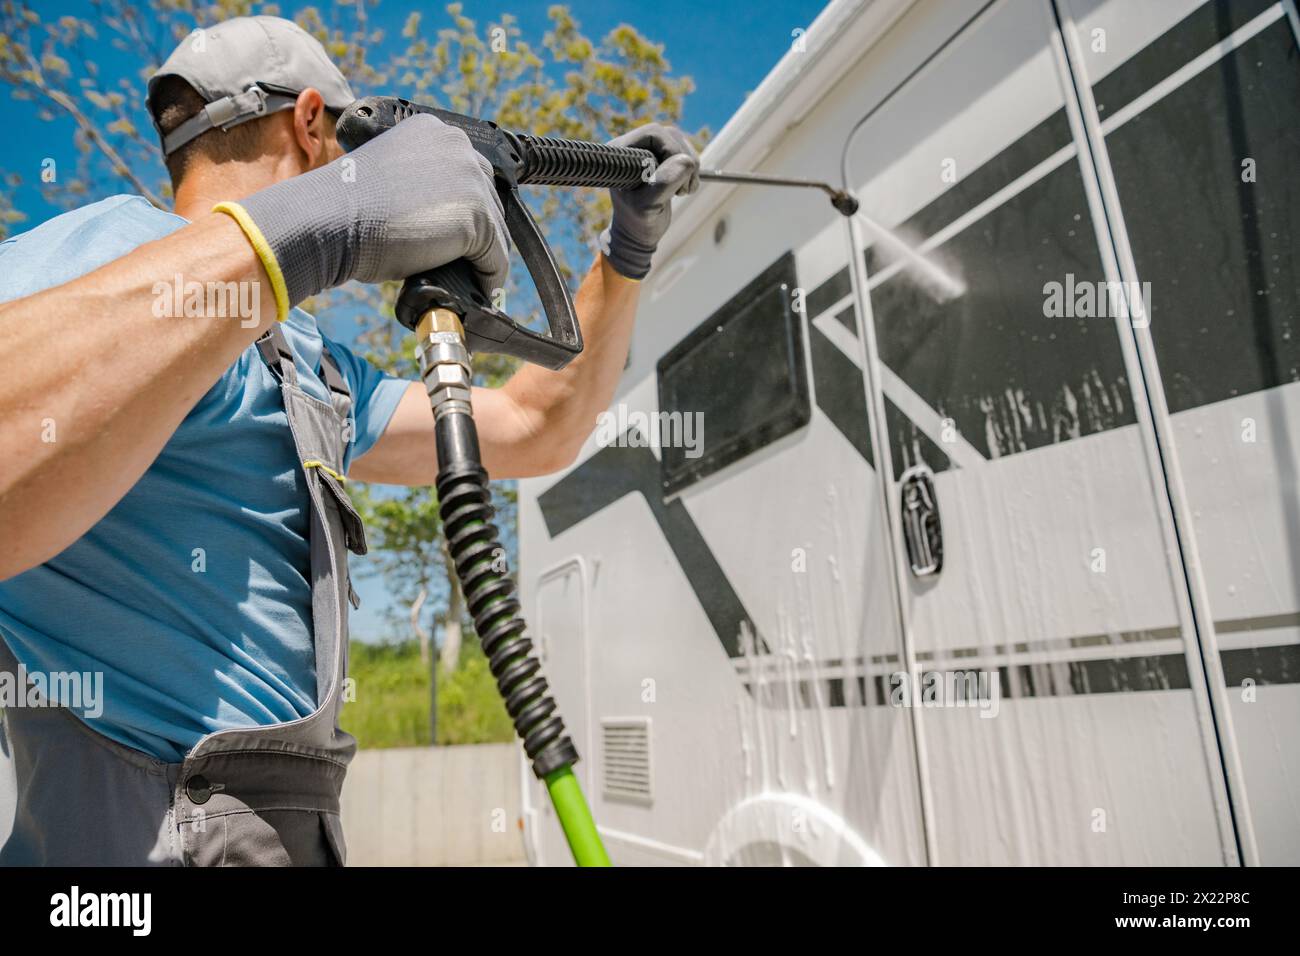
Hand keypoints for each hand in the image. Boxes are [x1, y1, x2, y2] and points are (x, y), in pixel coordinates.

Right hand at [231, 113, 509, 309]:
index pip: (468, 177)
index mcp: (433, 131)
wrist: (328, 219)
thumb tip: (443, 222)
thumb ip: (420, 187)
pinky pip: (495, 258)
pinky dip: (488, 278)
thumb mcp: (389, 180)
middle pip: (489, 201)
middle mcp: (458, 145)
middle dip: (478, 235)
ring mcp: (470, 179)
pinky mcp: (476, 216)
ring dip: (482, 258)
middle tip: (464, 263)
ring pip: (495, 232)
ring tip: (469, 281)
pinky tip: (476, 292)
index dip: (465, 211)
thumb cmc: (346, 206)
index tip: (458, 238)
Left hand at [599, 124, 700, 279]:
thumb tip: (686, 161)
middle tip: (684, 189)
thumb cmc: (637, 222)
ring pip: (680, 142)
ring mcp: (648, 151)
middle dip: (683, 160)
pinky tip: (684, 188)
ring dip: (690, 166)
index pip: (654, 134)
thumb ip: (663, 183)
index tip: (674, 183)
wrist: (638, 234)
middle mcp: (633, 146)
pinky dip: (692, 169)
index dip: (671, 151)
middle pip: (670, 135)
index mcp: (621, 153)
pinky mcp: (661, 158)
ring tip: (683, 191)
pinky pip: (685, 152)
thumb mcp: (648, 207)